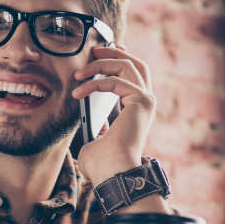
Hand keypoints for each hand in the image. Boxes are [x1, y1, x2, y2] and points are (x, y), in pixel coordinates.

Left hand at [73, 44, 154, 184]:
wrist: (113, 173)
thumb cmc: (103, 164)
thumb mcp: (95, 140)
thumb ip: (98, 128)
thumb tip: (97, 123)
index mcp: (137, 109)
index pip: (133, 75)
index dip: (119, 59)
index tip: (101, 53)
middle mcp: (146, 102)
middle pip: (134, 64)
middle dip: (113, 53)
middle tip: (93, 50)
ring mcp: (146, 100)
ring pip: (126, 66)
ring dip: (100, 64)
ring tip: (79, 72)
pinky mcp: (141, 101)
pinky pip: (115, 81)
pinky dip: (94, 83)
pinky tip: (78, 92)